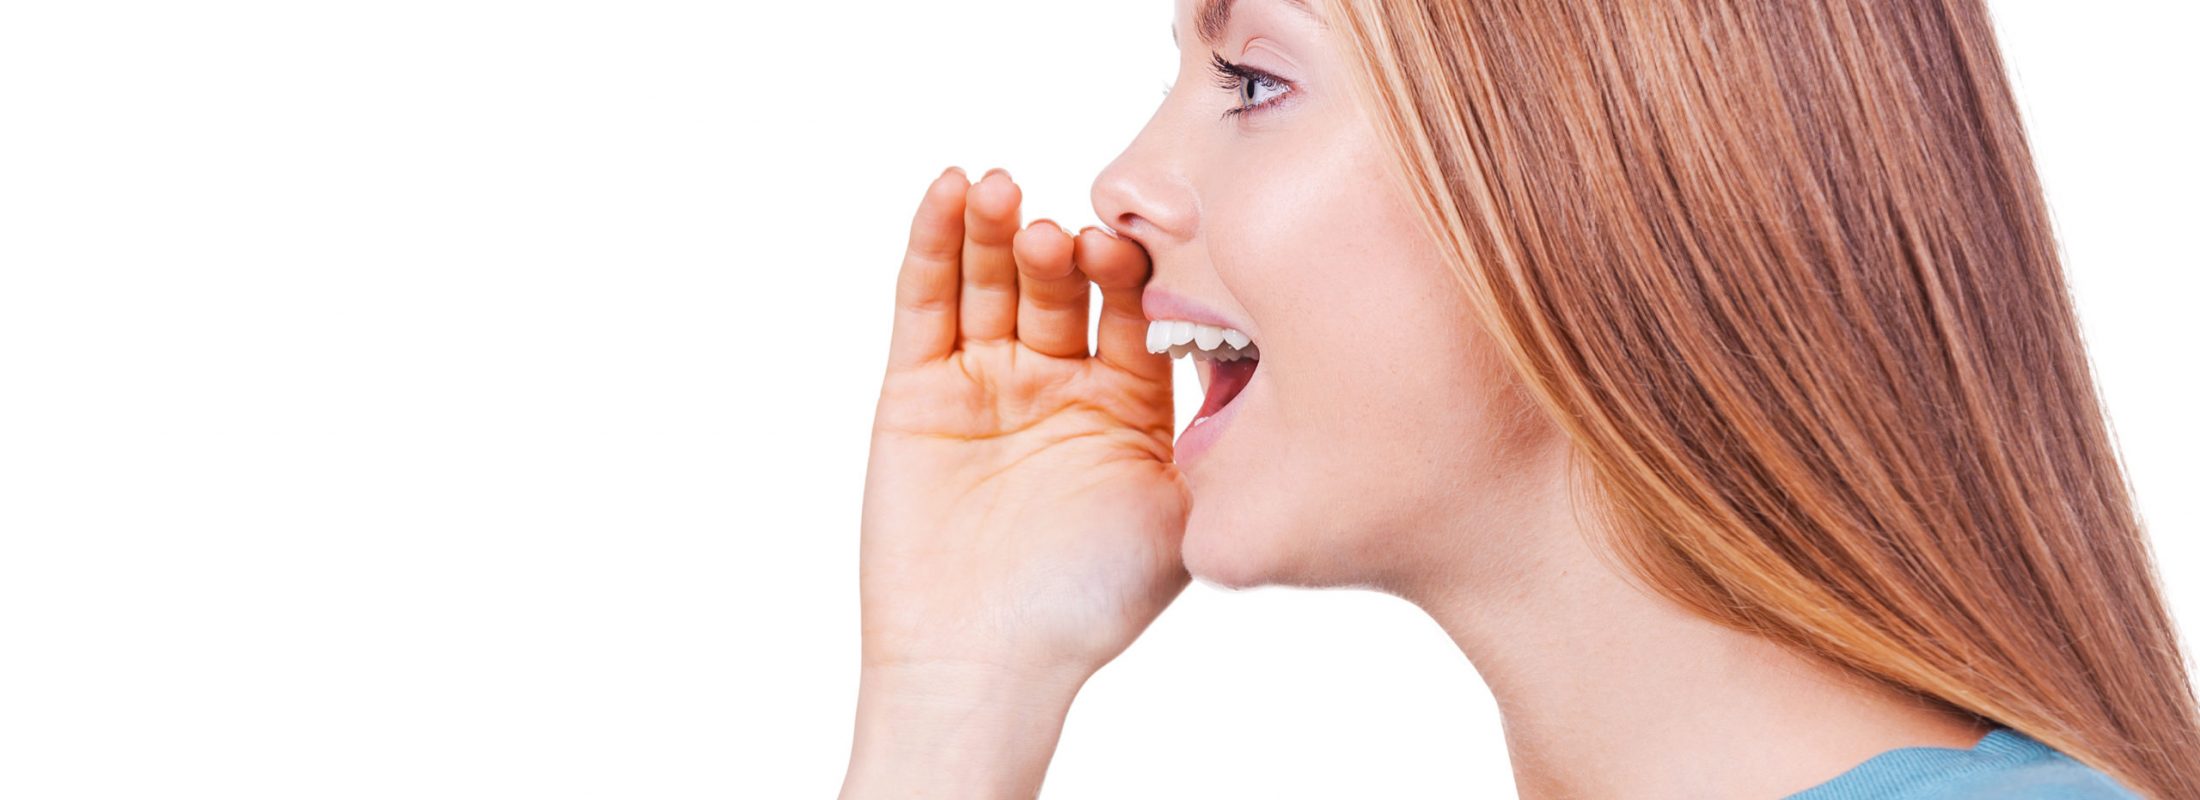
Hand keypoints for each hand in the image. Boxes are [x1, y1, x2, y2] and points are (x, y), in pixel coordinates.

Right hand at [841, 166, 1187, 797]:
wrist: (983, 664)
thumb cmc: (1087, 605)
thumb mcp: (1178, 514)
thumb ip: (1215, 439)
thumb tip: (1282, 360)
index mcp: (1122, 402)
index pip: (1128, 309)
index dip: (1129, 271)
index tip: (1130, 248)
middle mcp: (1055, 380)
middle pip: (1057, 285)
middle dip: (1060, 250)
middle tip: (1065, 234)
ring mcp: (984, 379)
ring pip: (990, 281)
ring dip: (995, 228)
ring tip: (1000, 189)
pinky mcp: (916, 389)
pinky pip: (925, 302)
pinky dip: (934, 242)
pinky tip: (950, 191)